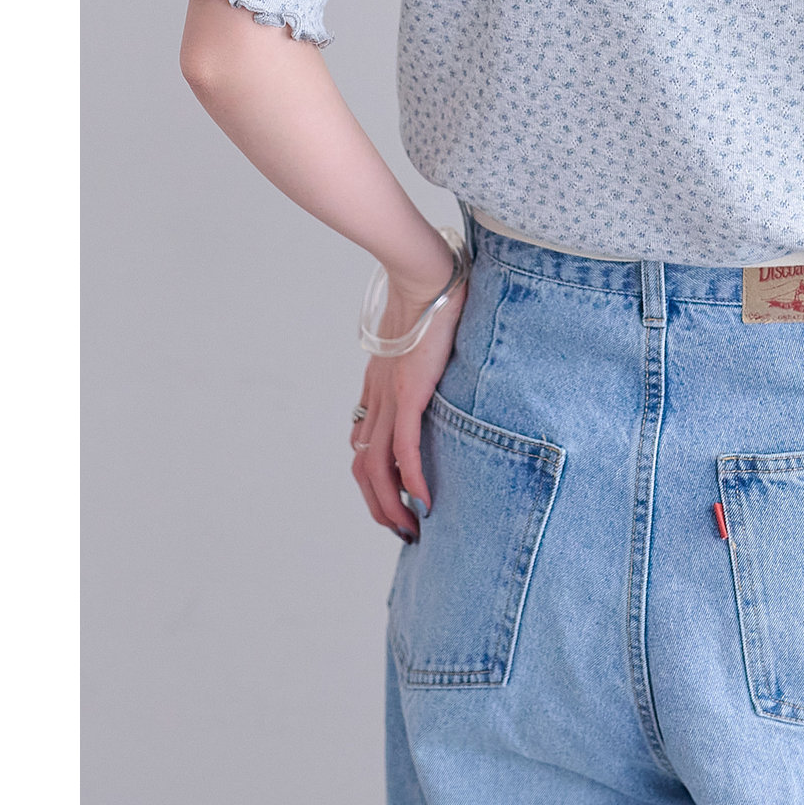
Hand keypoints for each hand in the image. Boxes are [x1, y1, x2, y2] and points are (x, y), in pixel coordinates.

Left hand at [349, 272, 465, 541]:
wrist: (425, 275)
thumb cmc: (431, 295)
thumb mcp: (424, 335)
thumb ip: (425, 356)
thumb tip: (440, 358)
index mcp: (378, 386)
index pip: (365, 444)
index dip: (375, 478)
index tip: (396, 498)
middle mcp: (378, 398)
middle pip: (363, 467)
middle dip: (378, 505)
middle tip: (402, 529)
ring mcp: (390, 398)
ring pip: (376, 469)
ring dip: (390, 505)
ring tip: (410, 528)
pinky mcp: (409, 394)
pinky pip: (403, 451)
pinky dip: (411, 480)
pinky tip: (425, 501)